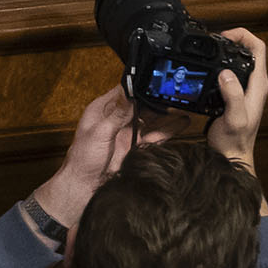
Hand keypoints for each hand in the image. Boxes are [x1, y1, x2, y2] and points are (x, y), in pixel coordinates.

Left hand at [31, 86, 172, 231]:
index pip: (124, 92)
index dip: (139, 85)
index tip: (156, 80)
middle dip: (157, 99)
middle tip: (175, 93)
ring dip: (166, 113)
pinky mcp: (137, 147)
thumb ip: (118, 114)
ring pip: (151, 119)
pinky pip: (156, 135)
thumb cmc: (83, 159)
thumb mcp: (100, 132)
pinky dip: (170, 129)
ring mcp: (128, 133)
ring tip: (184, 104)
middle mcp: (117, 119)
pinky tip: (182, 121)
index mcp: (103, 110)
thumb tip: (131, 94)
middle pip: (142, 104)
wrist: (85, 187)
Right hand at [207, 27, 267, 171]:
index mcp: (258, 85)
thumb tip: (226, 73)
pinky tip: (210, 68)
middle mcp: (256, 84)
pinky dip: (222, 64)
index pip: (258, 48)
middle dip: (234, 39)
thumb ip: (233, 95)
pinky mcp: (238, 94)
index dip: (243, 36)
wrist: (232, 156)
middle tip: (215, 40)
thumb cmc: (234, 141)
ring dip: (228, 51)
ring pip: (241, 60)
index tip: (224, 37)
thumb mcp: (233, 117)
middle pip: (250, 50)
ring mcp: (248, 89)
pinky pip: (233, 71)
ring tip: (212, 49)